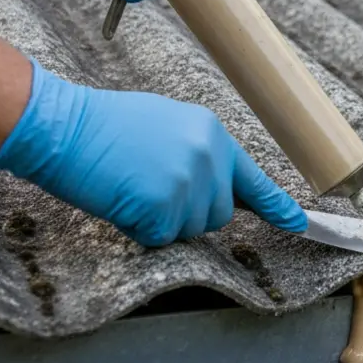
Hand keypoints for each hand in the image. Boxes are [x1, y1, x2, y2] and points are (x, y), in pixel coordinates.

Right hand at [0, 60, 307, 246]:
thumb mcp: (167, 126)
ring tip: (132, 186)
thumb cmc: (104, 127)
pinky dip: (140, 228)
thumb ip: (198, 155)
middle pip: (217, 214)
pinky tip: (122, 198)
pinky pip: (161, 237)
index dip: (276, 206)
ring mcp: (188, 183)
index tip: (299, 224)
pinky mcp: (163, 207)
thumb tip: (216, 185)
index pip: (251, 179)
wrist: (63, 126)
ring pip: (190, 229)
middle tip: (148, 184)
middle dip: (188, 212)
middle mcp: (208, 158)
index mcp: (212, 134)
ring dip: (163, 221)